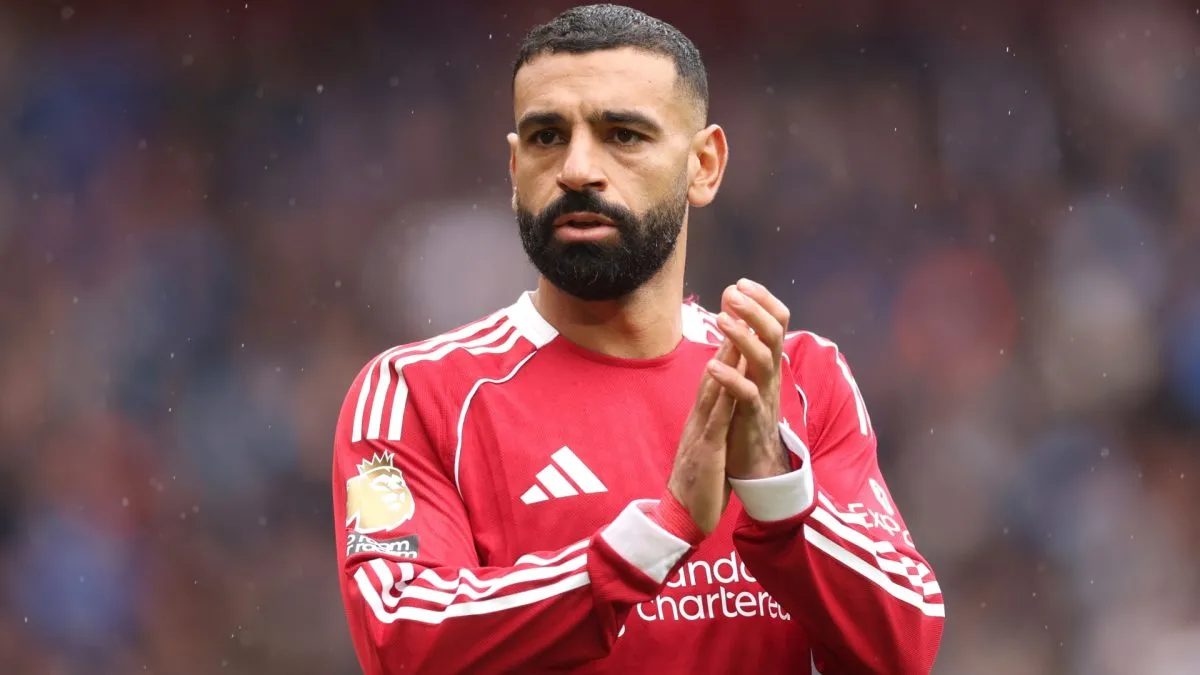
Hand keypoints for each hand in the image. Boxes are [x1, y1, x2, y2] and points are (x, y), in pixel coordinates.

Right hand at [666, 339, 740, 533]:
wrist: (679, 520)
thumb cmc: (697, 486)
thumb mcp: (705, 448)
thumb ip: (711, 425)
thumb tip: (721, 408)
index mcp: (700, 419)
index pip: (714, 378)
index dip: (726, 348)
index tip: (738, 321)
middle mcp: (697, 419)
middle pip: (713, 374)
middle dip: (726, 341)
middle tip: (736, 308)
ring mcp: (700, 433)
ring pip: (713, 390)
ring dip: (726, 360)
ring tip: (738, 330)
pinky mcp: (706, 451)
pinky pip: (717, 420)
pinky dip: (725, 396)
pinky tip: (735, 379)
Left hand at [708, 279, 792, 479]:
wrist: (754, 460)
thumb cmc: (745, 411)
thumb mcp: (747, 373)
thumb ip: (742, 344)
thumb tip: (734, 307)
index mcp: (768, 361)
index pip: (776, 321)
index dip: (762, 300)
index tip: (741, 283)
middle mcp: (770, 374)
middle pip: (773, 333)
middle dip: (754, 309)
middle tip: (733, 293)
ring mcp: (764, 395)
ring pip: (763, 360)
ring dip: (742, 337)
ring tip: (721, 319)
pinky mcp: (752, 418)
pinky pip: (747, 395)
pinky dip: (730, 378)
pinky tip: (713, 365)